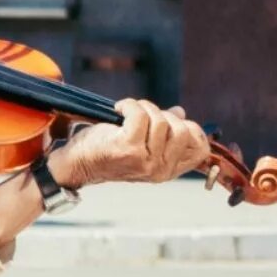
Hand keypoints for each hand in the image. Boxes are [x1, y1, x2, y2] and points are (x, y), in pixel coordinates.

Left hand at [47, 99, 209, 188]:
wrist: (75, 165)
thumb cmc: (107, 152)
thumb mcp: (142, 144)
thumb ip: (164, 132)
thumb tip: (180, 112)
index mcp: (168, 171)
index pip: (201, 148)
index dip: (190, 128)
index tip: (168, 121)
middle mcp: (160, 170)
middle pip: (183, 129)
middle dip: (164, 115)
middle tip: (142, 117)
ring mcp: (145, 160)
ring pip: (161, 119)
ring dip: (143, 108)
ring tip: (126, 114)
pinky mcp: (127, 148)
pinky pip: (140, 115)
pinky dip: (129, 105)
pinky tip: (118, 110)